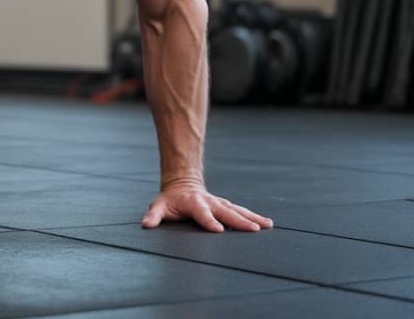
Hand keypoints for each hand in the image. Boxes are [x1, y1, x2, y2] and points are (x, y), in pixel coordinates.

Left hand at [142, 181, 272, 232]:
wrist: (182, 184)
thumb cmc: (170, 200)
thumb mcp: (159, 206)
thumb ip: (154, 216)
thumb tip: (146, 225)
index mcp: (194, 203)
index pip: (202, 214)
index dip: (209, 222)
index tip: (219, 231)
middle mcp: (210, 202)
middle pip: (226, 212)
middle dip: (240, 221)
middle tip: (253, 230)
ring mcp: (219, 203)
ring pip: (238, 210)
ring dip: (252, 218)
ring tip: (267, 225)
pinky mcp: (226, 206)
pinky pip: (241, 211)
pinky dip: (254, 217)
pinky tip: (267, 224)